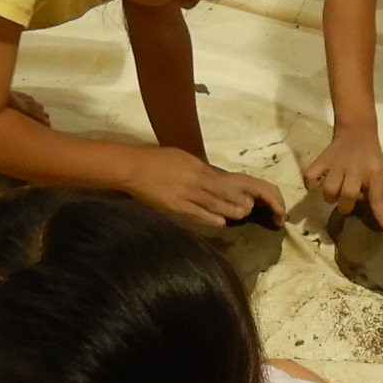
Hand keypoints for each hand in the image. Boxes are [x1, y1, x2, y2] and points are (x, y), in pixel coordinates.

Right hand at [122, 147, 282, 227]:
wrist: (134, 168)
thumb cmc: (157, 160)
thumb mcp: (182, 158)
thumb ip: (197, 168)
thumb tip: (210, 177)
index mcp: (197, 167)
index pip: (221, 182)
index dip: (235, 192)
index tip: (246, 197)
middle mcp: (195, 181)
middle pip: (221, 194)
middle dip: (236, 203)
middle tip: (248, 209)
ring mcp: (185, 195)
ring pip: (212, 205)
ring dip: (228, 212)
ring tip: (240, 217)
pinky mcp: (175, 206)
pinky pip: (196, 214)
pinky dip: (210, 219)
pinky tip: (221, 224)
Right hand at [308, 124, 382, 227]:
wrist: (357, 130)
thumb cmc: (369, 155)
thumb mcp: (378, 170)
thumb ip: (374, 189)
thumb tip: (363, 207)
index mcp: (373, 172)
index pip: (378, 198)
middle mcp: (355, 169)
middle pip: (347, 197)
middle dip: (347, 206)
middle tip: (347, 201)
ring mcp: (336, 164)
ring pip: (329, 191)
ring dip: (331, 197)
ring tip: (335, 192)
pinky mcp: (322, 160)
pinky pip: (310, 177)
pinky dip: (311, 185)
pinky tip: (318, 184)